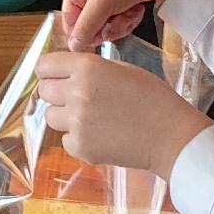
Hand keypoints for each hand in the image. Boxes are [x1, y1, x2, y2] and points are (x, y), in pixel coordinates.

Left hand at [35, 53, 211, 174]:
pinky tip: (101, 135)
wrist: (170, 135)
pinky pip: (65, 139)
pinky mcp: (80, 147)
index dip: (48, 71)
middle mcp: (76, 93)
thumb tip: (65, 72)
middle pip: (43, 91)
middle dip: (57, 94)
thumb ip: (90, 68)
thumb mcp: (122, 69)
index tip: (54, 76)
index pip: (43, 66)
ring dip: (65, 117)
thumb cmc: (153, 99)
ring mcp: (76, 122)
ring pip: (51, 117)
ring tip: (92, 118)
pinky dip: (78, 138)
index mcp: (87, 68)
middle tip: (78, 99)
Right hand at [59, 0, 205, 51]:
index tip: (95, 42)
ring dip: (121, 23)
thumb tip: (74, 44)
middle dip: (107, 27)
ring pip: (108, 23)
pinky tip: (137, 8)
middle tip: (116, 22)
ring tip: (129, 13)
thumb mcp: (103, 2)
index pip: (70, 21)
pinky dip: (131, 17)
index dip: (83, 35)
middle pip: (91, 24)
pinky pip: (122, 18)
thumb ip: (86, 27)